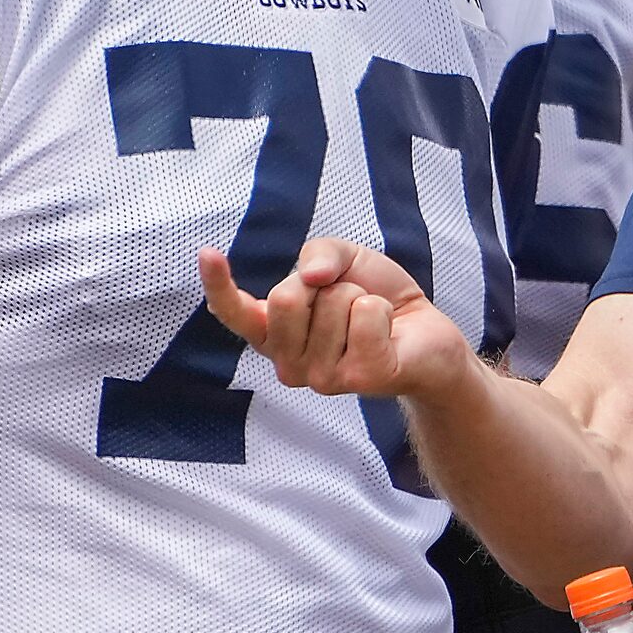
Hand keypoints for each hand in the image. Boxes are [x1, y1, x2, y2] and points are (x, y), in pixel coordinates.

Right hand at [200, 237, 473, 401]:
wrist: (424, 333)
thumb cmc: (373, 297)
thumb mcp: (342, 259)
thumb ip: (318, 253)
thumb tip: (312, 276)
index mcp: (274, 334)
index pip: (234, 313)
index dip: (218, 284)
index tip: (208, 253)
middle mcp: (288, 364)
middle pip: (285, 299)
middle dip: (324, 283)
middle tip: (345, 300)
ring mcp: (321, 378)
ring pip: (333, 302)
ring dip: (361, 297)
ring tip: (370, 320)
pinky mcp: (360, 378)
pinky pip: (366, 315)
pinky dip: (383, 310)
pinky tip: (387, 331)